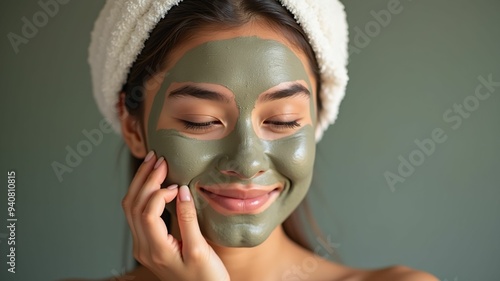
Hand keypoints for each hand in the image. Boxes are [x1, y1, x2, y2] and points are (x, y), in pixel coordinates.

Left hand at [122, 151, 229, 280]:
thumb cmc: (206, 278)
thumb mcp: (201, 249)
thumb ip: (188, 220)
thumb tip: (182, 191)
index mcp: (157, 250)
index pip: (147, 213)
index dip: (159, 192)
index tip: (176, 183)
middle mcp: (144, 248)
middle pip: (133, 206)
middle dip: (144, 179)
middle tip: (158, 159)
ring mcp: (143, 247)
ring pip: (131, 209)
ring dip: (141, 184)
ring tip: (153, 164)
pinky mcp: (148, 244)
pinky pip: (137, 214)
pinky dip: (143, 195)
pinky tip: (154, 184)